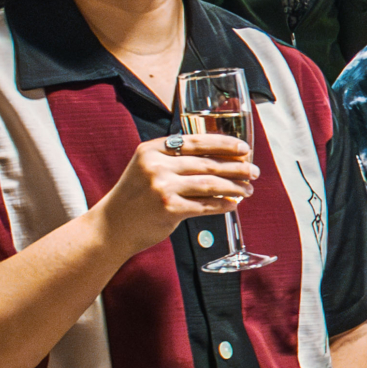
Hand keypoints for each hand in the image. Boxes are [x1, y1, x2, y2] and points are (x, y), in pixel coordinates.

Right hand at [95, 134, 255, 259]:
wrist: (111, 226)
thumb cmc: (135, 197)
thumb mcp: (147, 167)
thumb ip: (174, 159)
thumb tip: (220, 158)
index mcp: (152, 149)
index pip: (196, 141)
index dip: (224, 144)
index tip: (244, 148)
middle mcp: (156, 165)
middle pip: (207, 163)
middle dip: (236, 167)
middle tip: (254, 171)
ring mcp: (162, 187)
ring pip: (210, 183)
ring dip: (234, 187)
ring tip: (249, 189)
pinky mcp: (169, 209)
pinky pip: (205, 205)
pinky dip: (222, 204)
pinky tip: (233, 204)